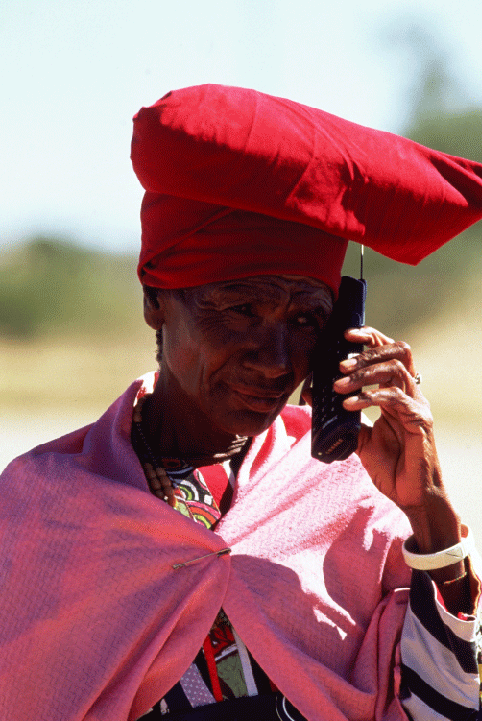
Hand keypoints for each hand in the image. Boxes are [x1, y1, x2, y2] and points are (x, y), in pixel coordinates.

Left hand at [329, 326, 461, 554]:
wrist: (411, 496)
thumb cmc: (390, 467)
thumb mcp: (359, 438)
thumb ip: (341, 416)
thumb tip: (312, 396)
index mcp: (397, 393)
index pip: (388, 352)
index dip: (370, 338)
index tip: (345, 335)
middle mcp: (410, 394)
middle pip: (397, 351)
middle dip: (366, 352)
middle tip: (339, 363)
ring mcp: (417, 405)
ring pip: (396, 369)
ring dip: (364, 373)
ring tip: (339, 386)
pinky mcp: (420, 421)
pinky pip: (395, 398)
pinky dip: (369, 398)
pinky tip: (349, 405)